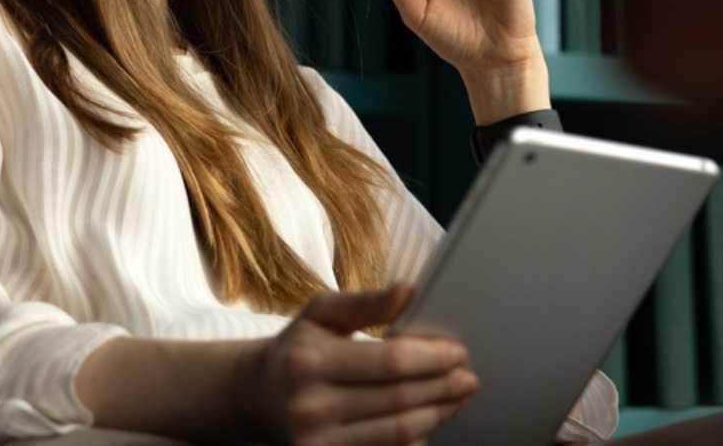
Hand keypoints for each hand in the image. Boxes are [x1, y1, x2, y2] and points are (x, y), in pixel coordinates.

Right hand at [238, 285, 479, 445]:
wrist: (254, 397)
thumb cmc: (296, 350)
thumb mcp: (319, 314)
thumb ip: (364, 302)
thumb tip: (408, 291)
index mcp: (309, 362)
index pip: (388, 362)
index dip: (431, 358)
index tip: (457, 352)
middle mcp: (311, 407)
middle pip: (399, 401)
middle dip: (443, 388)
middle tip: (468, 378)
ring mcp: (317, 442)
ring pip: (397, 433)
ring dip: (437, 414)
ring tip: (456, 398)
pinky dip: (414, 438)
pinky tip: (428, 420)